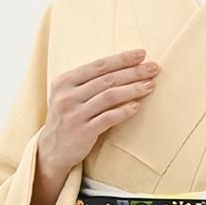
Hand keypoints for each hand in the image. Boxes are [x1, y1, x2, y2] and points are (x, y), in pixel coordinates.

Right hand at [40, 47, 159, 173]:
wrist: (52, 150)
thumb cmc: (67, 118)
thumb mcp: (69, 95)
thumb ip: (88, 82)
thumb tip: (124, 67)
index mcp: (64, 81)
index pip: (98, 65)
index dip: (122, 59)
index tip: (142, 54)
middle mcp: (67, 96)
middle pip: (107, 79)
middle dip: (133, 72)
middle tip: (154, 68)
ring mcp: (74, 114)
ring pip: (109, 97)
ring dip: (132, 89)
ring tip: (150, 85)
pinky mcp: (82, 132)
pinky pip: (107, 118)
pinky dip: (123, 111)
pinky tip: (137, 106)